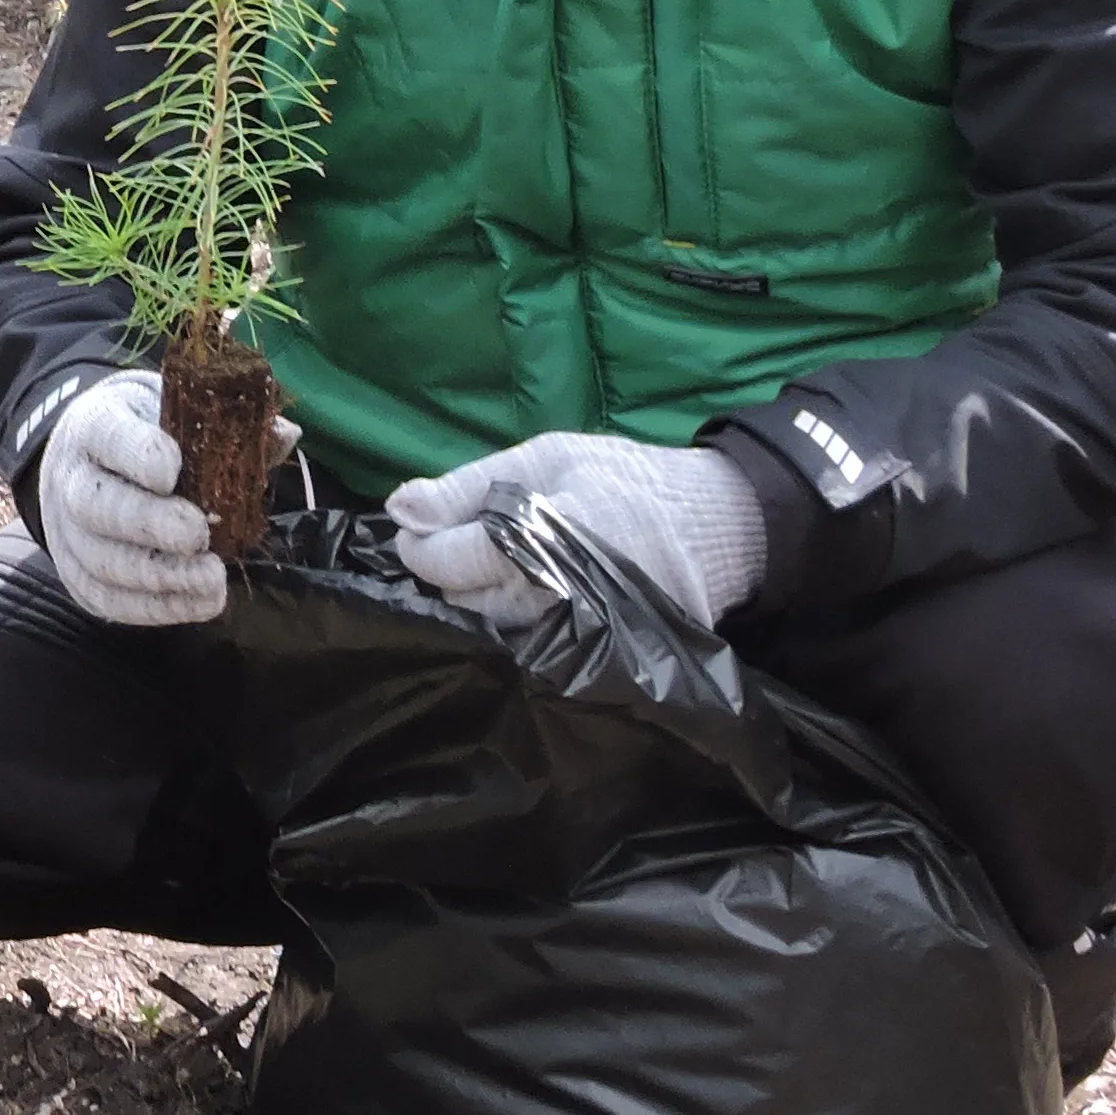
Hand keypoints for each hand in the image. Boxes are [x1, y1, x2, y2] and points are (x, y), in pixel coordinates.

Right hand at [36, 368, 229, 627]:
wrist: (84, 463)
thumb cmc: (144, 432)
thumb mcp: (174, 409)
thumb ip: (225, 425)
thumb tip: (286, 436)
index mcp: (94, 425)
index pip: (107, 436)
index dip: (136, 453)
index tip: (172, 468)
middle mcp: (71, 479)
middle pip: (97, 506)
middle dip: (149, 523)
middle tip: (197, 534)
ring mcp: (67, 533)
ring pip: (103, 561)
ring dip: (160, 576)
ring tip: (213, 580)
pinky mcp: (79, 578)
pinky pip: (110, 600)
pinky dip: (157, 607)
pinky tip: (201, 602)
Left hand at [387, 431, 767, 635]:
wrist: (716, 526)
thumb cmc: (625, 479)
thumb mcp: (546, 456)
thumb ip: (467, 485)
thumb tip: (399, 509)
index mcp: (541, 536)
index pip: (454, 560)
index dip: (422, 547)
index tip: (416, 533)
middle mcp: (554, 596)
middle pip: (463, 603)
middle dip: (447, 574)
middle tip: (460, 542)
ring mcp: (575, 635)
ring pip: (491, 630)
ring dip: (477, 600)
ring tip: (491, 565)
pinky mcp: (592, 659)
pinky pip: (528, 649)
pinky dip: (512, 623)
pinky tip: (518, 595)